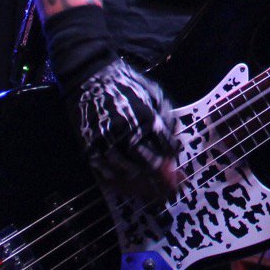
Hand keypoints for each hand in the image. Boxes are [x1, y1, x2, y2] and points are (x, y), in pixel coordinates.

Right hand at [74, 59, 181, 199]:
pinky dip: (118, 182)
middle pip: (148, 164)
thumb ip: (167, 117)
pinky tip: (128, 184)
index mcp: (146, 116)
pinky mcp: (89, 146)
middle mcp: (127, 130)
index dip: (173, 161)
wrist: (91, 77)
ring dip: (141, 184)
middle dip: (162, 179)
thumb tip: (175, 145)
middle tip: (171, 191)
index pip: (166, 147)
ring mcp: (107, 139)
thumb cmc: (127, 85)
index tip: (179, 170)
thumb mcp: (154, 94)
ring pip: (127, 172)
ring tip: (150, 191)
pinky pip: (105, 172)